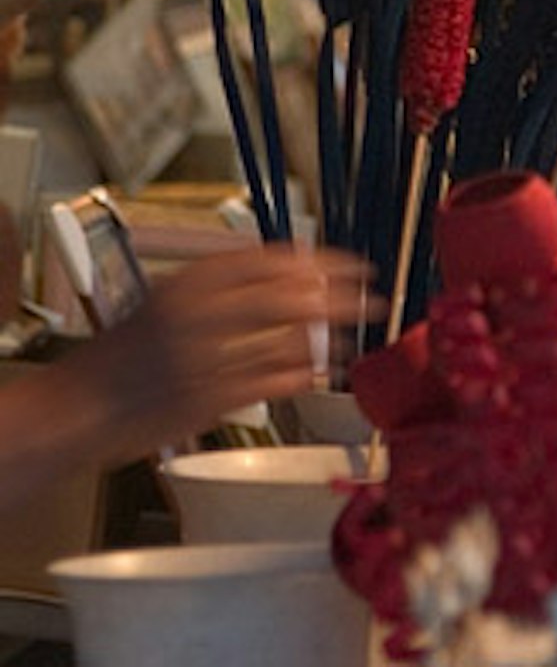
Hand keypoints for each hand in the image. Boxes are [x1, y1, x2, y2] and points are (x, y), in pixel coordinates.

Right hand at [70, 247, 371, 455]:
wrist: (74, 408)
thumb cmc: (123, 356)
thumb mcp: (171, 302)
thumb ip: (227, 288)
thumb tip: (293, 275)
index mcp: (191, 282)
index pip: (273, 259)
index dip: (323, 260)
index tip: (353, 263)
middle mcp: (202, 315)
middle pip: (292, 295)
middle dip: (341, 297)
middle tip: (371, 299)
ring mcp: (209, 358)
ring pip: (290, 341)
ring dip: (331, 341)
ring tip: (354, 339)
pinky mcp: (212, 399)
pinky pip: (275, 381)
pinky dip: (306, 375)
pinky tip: (323, 373)